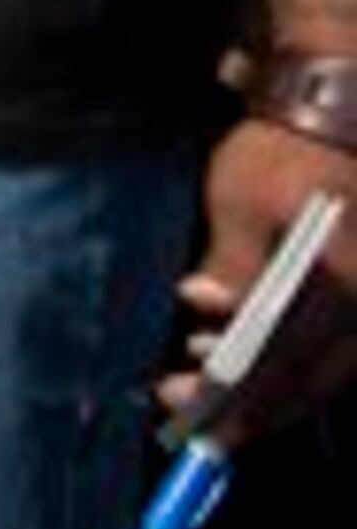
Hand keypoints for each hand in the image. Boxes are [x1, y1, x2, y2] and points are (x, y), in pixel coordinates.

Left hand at [161, 118, 356, 440]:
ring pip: (327, 369)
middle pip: (312, 379)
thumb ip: (232, 266)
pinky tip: (246, 356)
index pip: (285, 361)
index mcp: (339, 282)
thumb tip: (208, 316)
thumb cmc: (284, 150)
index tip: (191, 420)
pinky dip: (293, 360)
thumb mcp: (242, 202)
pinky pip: (335, 346)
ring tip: (203, 383)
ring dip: (269, 386)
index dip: (237, 398)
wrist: (336, 108)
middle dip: (250, 405)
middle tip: (188, 417)